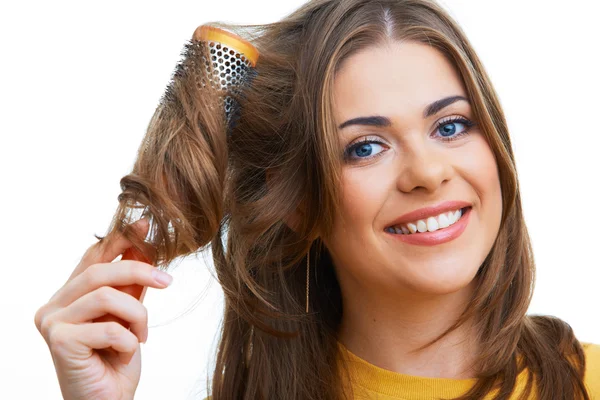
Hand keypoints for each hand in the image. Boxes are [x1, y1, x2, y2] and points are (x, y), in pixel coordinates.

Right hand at [34, 218, 172, 399]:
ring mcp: (52, 322)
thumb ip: (130, 283)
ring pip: (105, 295)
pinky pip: (108, 326)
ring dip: (136, 314)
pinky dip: (128, 339)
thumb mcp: (128, 314)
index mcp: (68, 295)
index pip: (92, 257)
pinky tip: (127, 351)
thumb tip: (143, 242)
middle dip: (138, 271)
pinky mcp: (59, 341)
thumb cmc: (115, 361)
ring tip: (142, 334)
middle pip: (98, 271)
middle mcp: (53, 305)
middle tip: (166, 281)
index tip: (145, 225)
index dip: (119, 238)